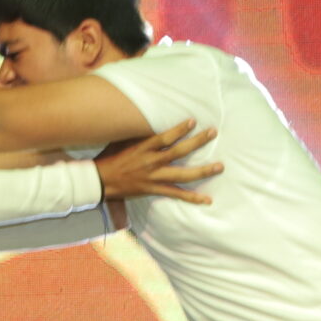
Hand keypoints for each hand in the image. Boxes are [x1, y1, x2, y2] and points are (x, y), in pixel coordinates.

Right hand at [95, 120, 218, 204]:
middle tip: (213, 133)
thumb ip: (141, 134)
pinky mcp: (154, 189)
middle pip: (178, 152)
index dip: (179, 129)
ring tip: (219, 166)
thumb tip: (153, 123)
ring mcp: (153, 177)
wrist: (101, 180)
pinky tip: (207, 199)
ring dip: (203, 171)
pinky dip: (192, 197)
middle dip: (197, 142)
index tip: (193, 121)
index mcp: (143, 148)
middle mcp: (151, 162)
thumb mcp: (123, 141)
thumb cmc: (111, 157)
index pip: (165, 137)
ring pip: (182, 175)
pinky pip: (176, 194)